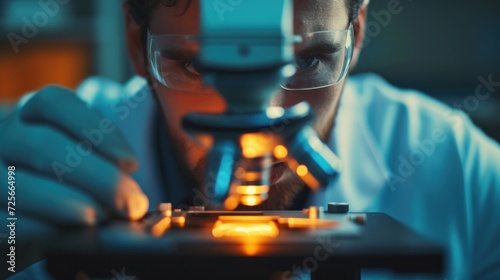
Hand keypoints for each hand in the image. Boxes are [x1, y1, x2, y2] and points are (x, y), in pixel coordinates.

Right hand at [0, 86, 148, 274]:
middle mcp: (3, 136)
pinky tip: (73, 231)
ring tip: (102, 217)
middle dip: (96, 177)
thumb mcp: (79, 158)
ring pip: (20, 185)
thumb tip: (133, 195)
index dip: (97, 130)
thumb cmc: (58, 178)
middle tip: (131, 202)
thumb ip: (102, 164)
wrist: (18, 209)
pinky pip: (6, 220)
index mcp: (31, 113)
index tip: (131, 163)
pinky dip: (44, 227)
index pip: (56, 103)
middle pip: (44, 145)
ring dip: (69, 203)